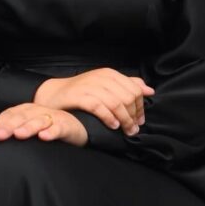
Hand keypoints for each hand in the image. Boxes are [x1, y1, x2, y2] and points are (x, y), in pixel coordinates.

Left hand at [0, 104, 88, 144]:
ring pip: (39, 120)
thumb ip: (11, 133)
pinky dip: (51, 131)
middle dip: (9, 126)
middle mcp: (38, 111)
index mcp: (27, 111)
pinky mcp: (67, 126)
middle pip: (22, 117)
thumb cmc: (48, 129)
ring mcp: (53, 117)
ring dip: (29, 127)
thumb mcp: (29, 129)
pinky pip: (59, 127)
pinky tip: (44, 136)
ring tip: (19, 134)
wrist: (76, 127)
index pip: (9, 115)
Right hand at [34, 69, 152, 132]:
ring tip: (126, 131)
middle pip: (127, 97)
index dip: (140, 107)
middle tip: (134, 129)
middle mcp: (101, 78)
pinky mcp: (79, 96)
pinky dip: (109, 117)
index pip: (134, 89)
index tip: (140, 121)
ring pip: (116, 103)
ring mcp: (90, 86)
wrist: (54, 94)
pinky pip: (99, 107)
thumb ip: (127, 86)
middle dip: (133, 115)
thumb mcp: (105, 85)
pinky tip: (113, 126)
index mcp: (110, 74)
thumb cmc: (82, 92)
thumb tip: (150, 90)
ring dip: (124, 120)